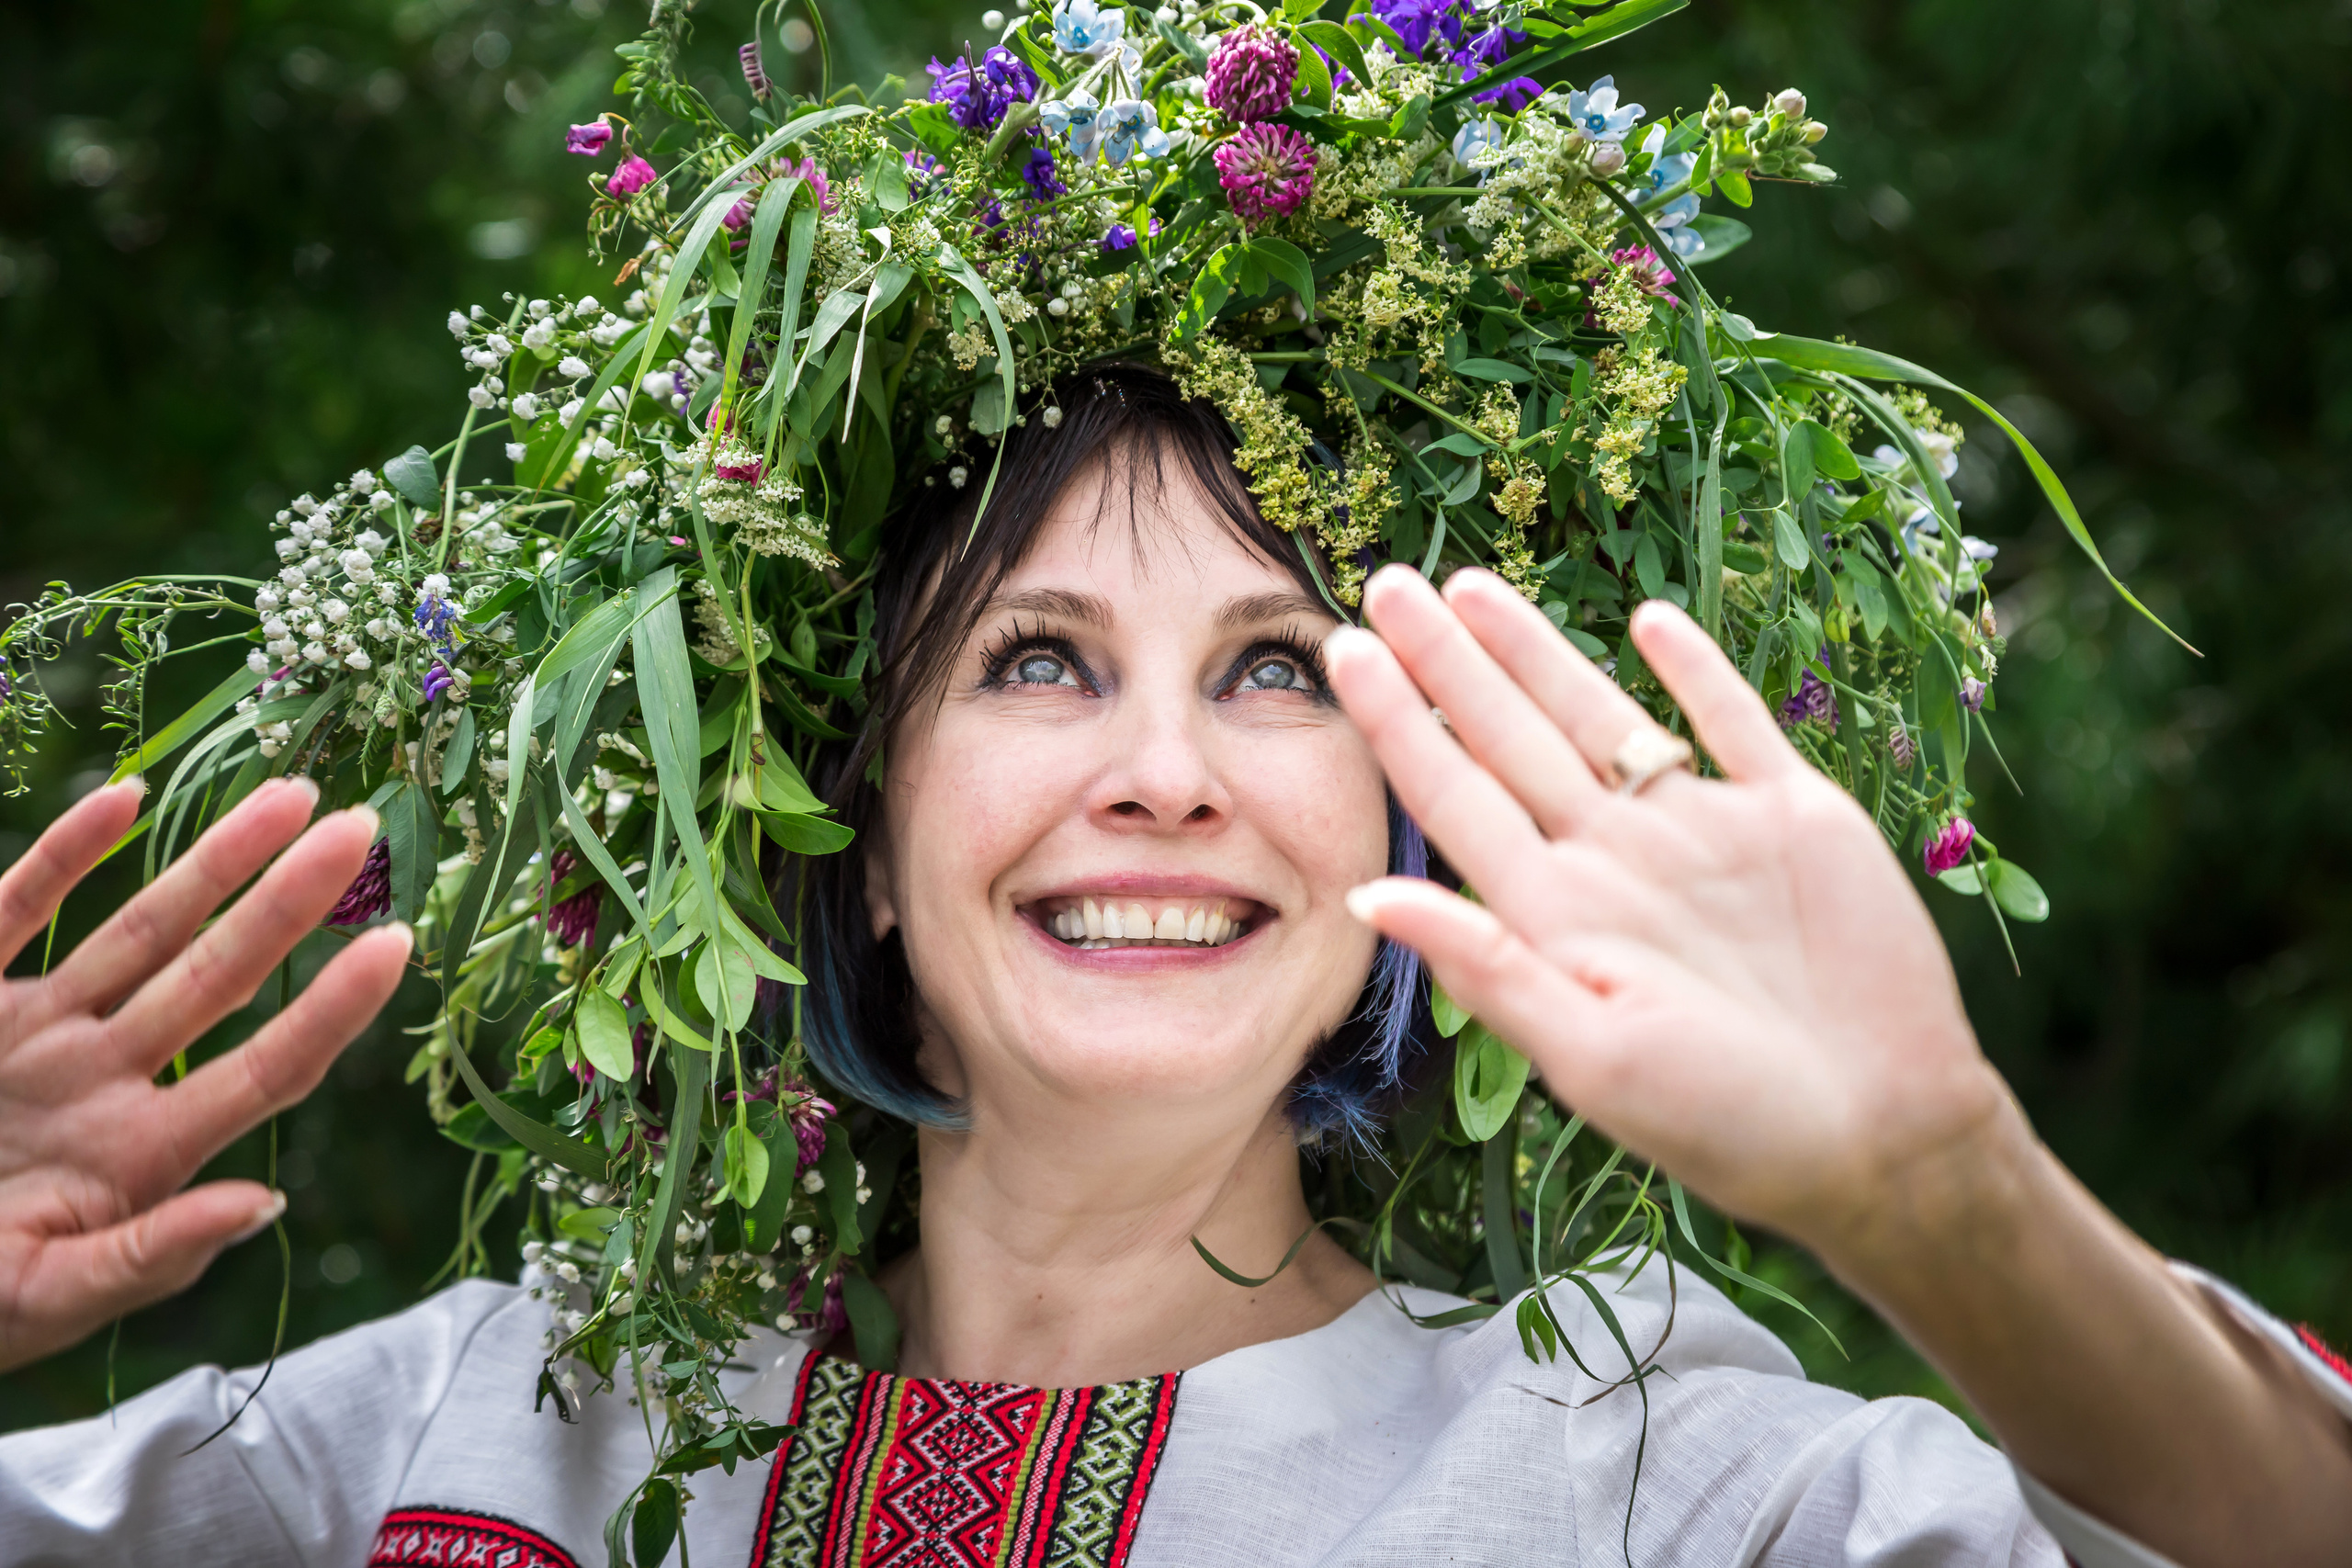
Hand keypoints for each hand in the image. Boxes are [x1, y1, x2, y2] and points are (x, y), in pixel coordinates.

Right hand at [0, 776, 409, 1370]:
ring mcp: (35, 1035)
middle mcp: (103, 1081)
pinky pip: (18, 909)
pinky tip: (127, 797)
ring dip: (214, 861)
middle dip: (289, 902)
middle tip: (363, 829)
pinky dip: (69, 852)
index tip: (399, 943)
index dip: (332, 1009)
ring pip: (143, 930)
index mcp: (138, 1156)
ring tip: (294, 797)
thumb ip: (150, 1255)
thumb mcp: (45, 1299)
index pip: (264, 1069)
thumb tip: (267, 1205)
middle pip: (218, 975)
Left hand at [1326, 565, 2010, 1258]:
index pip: (1455, 797)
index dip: (1399, 722)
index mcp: (1555, 914)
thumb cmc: (1728, 1121)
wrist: (1885, 1136)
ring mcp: (1700, 834)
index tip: (1344, 650)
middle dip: (1448, 662)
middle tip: (1387, 581)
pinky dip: (1696, 671)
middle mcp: (1614, 861)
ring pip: (1600, 717)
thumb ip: (1485, 969)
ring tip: (1472, 588)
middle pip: (1511, 738)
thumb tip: (1364, 898)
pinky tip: (1651, 620)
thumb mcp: (1590, 1057)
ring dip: (1538, 653)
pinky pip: (1733, 724)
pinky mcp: (1791, 819)